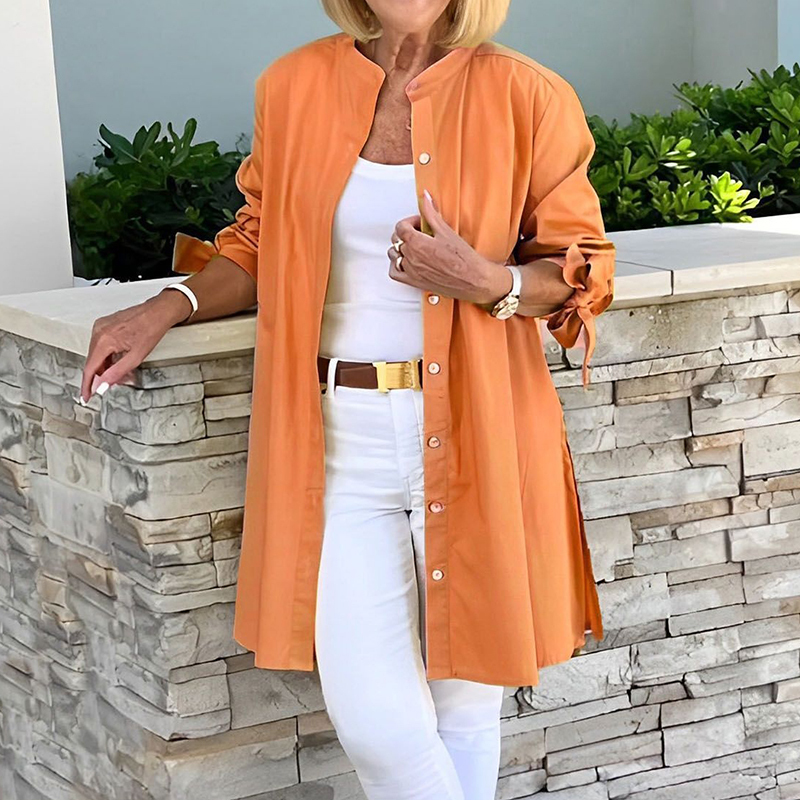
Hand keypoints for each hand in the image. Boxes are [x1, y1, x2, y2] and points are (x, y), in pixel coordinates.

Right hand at [79, 290, 189, 402]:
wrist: (158, 312)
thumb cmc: (151, 329)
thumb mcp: (136, 357)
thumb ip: (117, 373)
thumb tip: (103, 384)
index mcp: (104, 340)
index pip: (90, 369)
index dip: (87, 385)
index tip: (86, 396)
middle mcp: (98, 331)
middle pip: (92, 361)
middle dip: (100, 375)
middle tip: (110, 384)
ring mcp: (100, 326)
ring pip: (96, 353)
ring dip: (104, 364)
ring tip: (119, 370)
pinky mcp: (104, 324)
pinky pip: (100, 344)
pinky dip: (106, 354)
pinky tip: (118, 358)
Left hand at [387, 190, 510, 307]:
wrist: (473, 280)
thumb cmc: (463, 259)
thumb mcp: (446, 231)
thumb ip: (431, 214)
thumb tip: (425, 198)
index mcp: (417, 243)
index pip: (401, 227)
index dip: (410, 222)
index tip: (420, 223)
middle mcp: (411, 258)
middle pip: (397, 239)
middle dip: (407, 233)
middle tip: (420, 233)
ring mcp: (411, 271)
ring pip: (394, 255)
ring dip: (401, 248)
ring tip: (414, 246)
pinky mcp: (414, 282)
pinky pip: (394, 273)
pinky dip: (396, 265)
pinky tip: (406, 261)